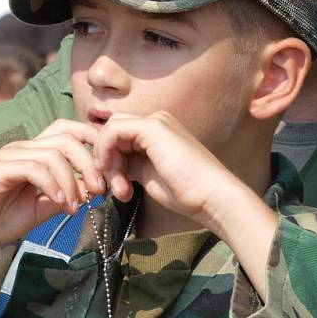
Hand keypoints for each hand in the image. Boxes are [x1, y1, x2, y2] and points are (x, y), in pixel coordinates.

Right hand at [0, 119, 104, 257]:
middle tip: (101, 190)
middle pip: (68, 136)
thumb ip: (64, 195)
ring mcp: (11, 154)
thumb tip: (94, 190)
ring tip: (76, 206)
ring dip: (73, 180)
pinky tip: (61, 204)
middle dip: (90, 162)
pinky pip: (35, 167)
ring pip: (55, 152)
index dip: (93, 144)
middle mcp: (24, 147)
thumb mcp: (40, 208)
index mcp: (35, 152)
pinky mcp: (0, 168)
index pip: (70, 131)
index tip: (108, 173)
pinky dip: (54, 185)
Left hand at [80, 111, 239, 230]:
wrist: (211, 196)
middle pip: (113, 129)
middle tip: (113, 187)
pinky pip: (114, 130)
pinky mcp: (152, 127)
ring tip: (121, 189)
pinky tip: (117, 176)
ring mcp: (156, 121)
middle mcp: (157, 121)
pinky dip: (107, 152)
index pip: (119, 134)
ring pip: (111, 129)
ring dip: (106, 160)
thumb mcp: (149, 175)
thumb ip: (130, 164)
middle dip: (105, 158)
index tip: (113, 186)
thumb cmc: (186, 192)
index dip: (108, 158)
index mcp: (158, 131)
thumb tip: (107, 164)